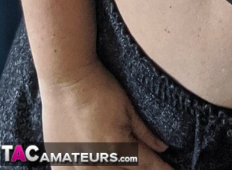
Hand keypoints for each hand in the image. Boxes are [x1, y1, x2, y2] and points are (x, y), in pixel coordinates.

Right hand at [40, 60, 169, 167]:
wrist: (66, 78)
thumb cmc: (99, 89)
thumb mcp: (127, 108)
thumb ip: (145, 133)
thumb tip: (162, 148)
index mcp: (119, 150)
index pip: (147, 166)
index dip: (162, 169)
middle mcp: (98, 164)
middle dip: (140, 168)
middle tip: (145, 161)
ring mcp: (77, 167)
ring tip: (119, 157)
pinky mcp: (60, 164)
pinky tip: (96, 164)